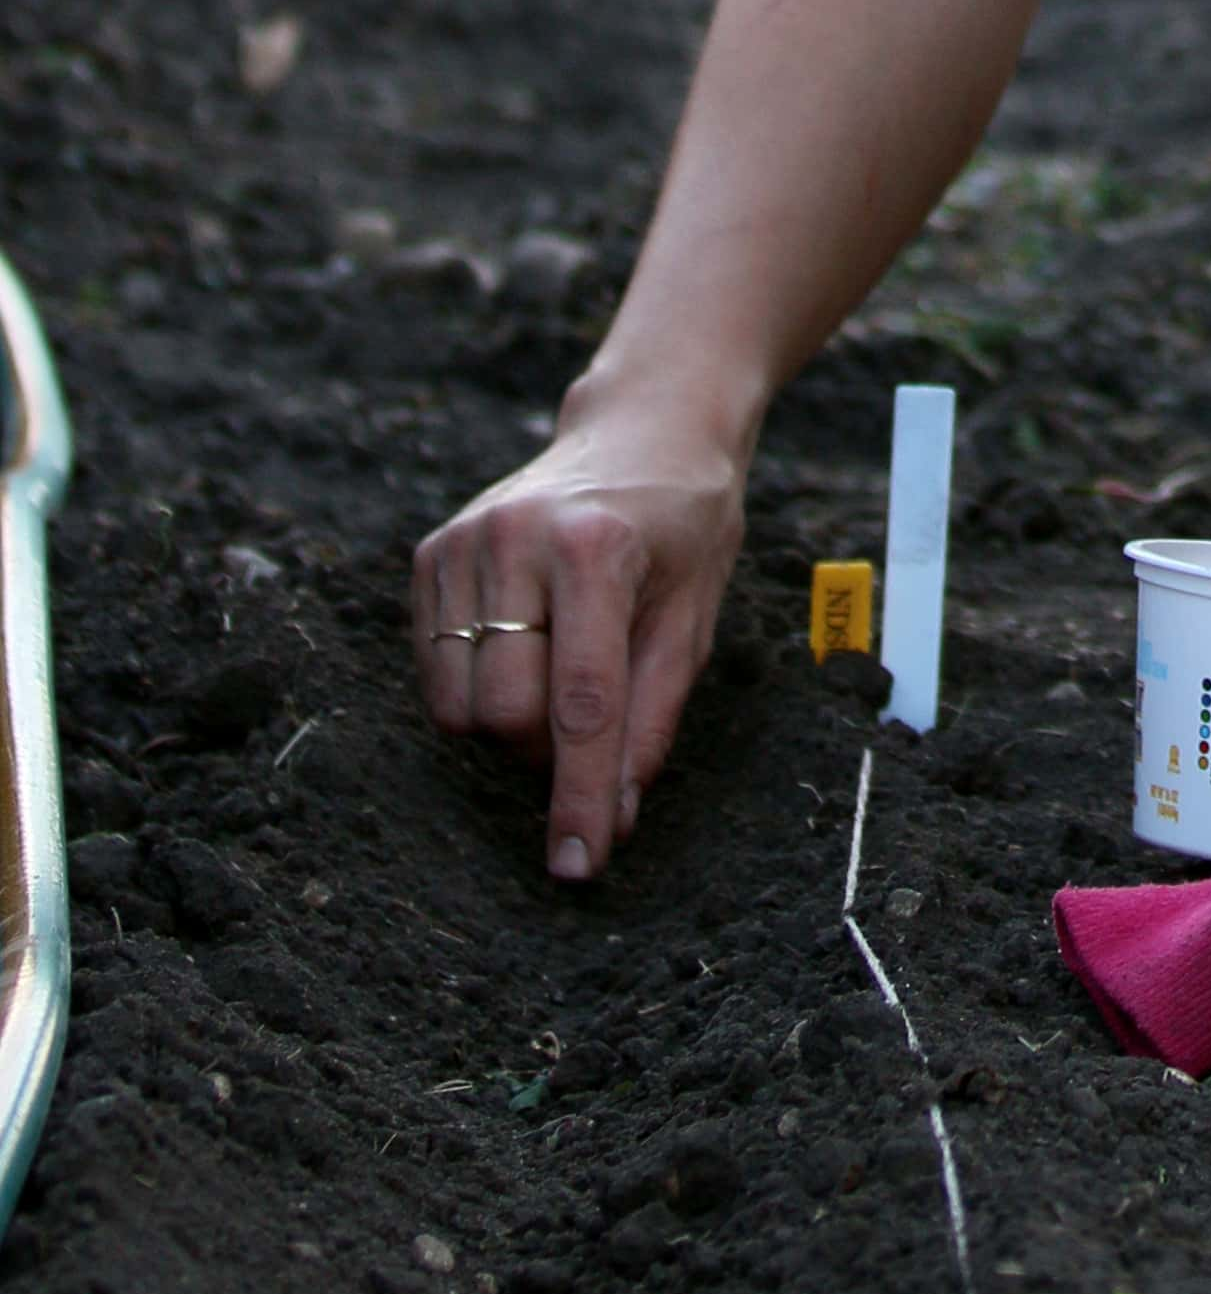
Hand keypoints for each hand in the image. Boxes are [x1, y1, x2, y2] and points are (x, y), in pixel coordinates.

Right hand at [410, 371, 753, 884]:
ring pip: (457, 706)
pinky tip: (526, 650)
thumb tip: (610, 820)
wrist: (644, 428)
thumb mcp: (695, 616)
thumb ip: (651, 721)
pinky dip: (476, 691)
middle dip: (546, 754)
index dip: (579, 797)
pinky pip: (433, 674)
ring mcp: (463, 544)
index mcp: (594, 549)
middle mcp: (514, 540)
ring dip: (509, 729)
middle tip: (593, 729)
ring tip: (563, 679)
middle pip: (504, 715)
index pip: (581, 705)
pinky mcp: (431, 555)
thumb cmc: (685, 525)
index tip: (577, 866)